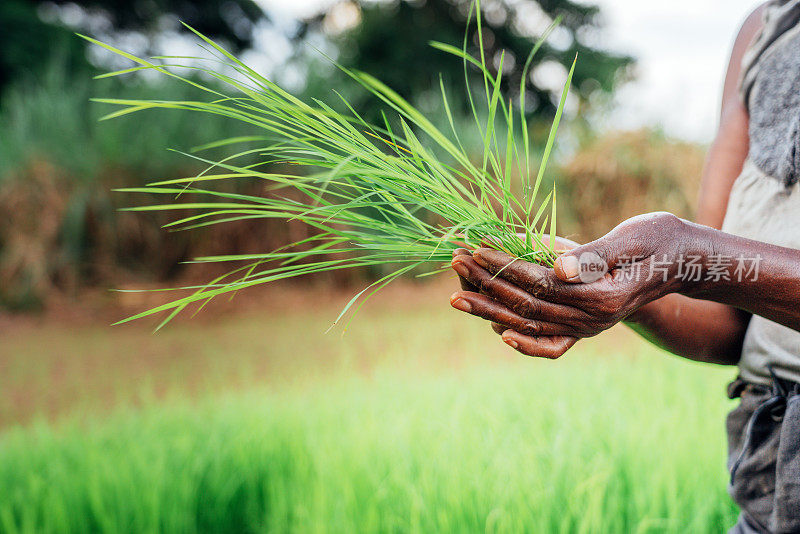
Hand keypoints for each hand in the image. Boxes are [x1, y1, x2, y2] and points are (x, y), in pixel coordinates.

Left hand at [449, 213, 689, 357]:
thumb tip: (559, 268)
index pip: (540, 281)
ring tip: (455, 294)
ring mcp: (589, 327)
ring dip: (490, 309)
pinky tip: (497, 331)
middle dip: (487, 283)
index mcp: (603, 297)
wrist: (682, 264)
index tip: (476, 247)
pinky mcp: (585, 326)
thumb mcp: (634, 238)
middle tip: (453, 263)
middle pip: (527, 306)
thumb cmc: (660, 240)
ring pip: (530, 324)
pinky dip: (524, 342)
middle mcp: (593, 320)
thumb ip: (596, 254)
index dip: (505, 265)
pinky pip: (551, 345)